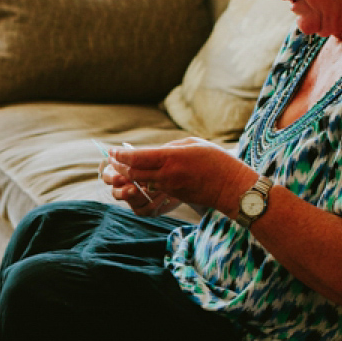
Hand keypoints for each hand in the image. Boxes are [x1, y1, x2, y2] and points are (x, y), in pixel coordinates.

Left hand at [103, 139, 252, 216]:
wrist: (230, 187)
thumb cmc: (216, 161)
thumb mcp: (192, 144)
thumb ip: (170, 147)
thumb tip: (153, 151)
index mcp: (171, 157)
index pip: (137, 157)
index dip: (120, 155)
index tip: (111, 151)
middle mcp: (166, 174)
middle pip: (133, 173)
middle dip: (118, 167)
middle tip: (111, 160)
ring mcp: (168, 187)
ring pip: (140, 183)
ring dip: (128, 177)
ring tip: (120, 169)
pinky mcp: (172, 196)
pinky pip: (152, 188)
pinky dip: (142, 182)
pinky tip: (139, 176)